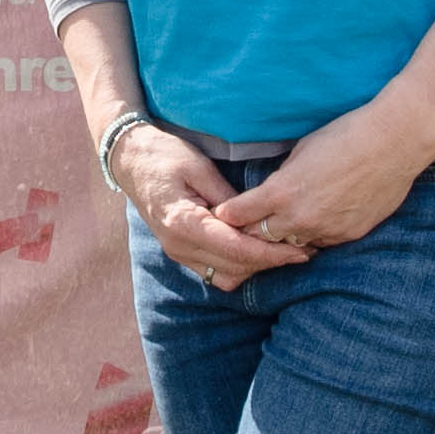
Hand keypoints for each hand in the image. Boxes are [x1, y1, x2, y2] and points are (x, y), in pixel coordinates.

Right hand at [111, 122, 305, 286]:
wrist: (130, 161)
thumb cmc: (165, 156)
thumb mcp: (200, 167)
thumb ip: (227, 197)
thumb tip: (255, 218)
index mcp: (183, 223)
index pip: (236, 249)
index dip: (271, 254)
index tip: (300, 251)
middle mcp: (178, 245)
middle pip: (235, 268)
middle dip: (270, 263)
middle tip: (304, 251)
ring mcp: (177, 253)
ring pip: (226, 277)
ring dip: (255, 268)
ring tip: (284, 251)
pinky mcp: (181, 253)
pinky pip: (215, 272)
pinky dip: (239, 266)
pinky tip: (258, 251)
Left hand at [212, 94, 434, 261]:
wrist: (393, 143)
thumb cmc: (346, 136)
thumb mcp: (301, 151)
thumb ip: (283, 178)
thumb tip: (273, 190)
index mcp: (282, 192)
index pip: (239, 216)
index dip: (230, 215)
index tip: (225, 214)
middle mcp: (300, 218)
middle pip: (260, 239)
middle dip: (253, 232)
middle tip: (250, 225)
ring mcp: (325, 230)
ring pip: (292, 245)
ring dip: (285, 236)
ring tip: (287, 223)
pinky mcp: (348, 236)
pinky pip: (322, 242)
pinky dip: (315, 234)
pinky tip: (319, 220)